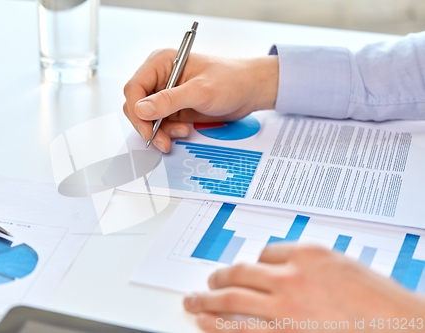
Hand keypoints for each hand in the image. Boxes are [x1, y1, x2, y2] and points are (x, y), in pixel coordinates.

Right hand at [123, 49, 277, 151]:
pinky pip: (159, 124)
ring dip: (159, 131)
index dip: (136, 110)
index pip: (134, 88)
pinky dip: (167, 132)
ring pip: (146, 118)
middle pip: (136, 105)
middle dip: (147, 125)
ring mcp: (165, 94)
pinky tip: (183, 132)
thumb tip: (141, 109)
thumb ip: (169, 100)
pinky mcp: (173, 108)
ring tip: (181, 133)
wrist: (249, 91)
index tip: (148, 129)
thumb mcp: (200, 91)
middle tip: (162, 140)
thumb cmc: (230, 81)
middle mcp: (159, 77)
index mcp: (160, 63)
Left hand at [184, 243, 424, 331]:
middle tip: (209, 280)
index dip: (254, 263)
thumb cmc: (384, 303)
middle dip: (220, 277)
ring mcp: (285, 308)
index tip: (247, 269)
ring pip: (232, 299)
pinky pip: (241, 330)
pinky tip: (206, 324)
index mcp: (308, 254)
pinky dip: (219, 327)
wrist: (405, 329)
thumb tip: (288, 270)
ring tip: (194, 301)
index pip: (265, 252)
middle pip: (241, 272)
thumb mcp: (346, 269)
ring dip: (208, 300)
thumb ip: (312, 267)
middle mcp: (291, 277)